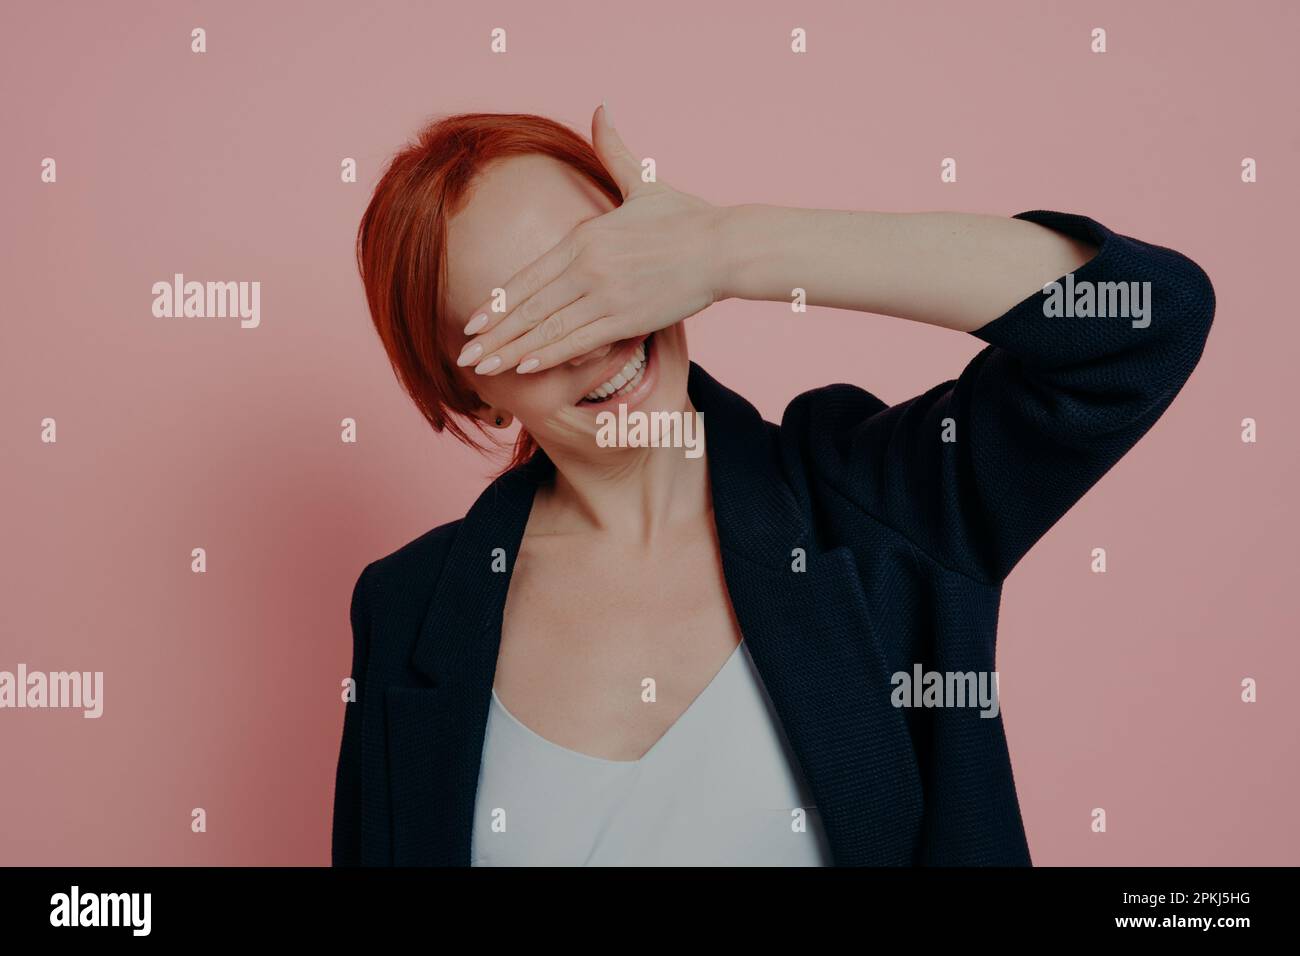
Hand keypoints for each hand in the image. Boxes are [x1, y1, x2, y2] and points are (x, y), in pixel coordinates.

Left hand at [457, 103, 725, 374]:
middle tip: (463, 356)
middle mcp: (587, 267)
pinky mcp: (627, 317)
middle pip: (528, 306)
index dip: (496, 302)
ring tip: (482, 368)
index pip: (527, 276)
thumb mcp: (643, 182)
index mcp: (584, 237)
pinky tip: (526, 367)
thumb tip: (601, 108)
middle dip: (493, 335)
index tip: (471, 321)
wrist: (724, 245)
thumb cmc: (687, 217)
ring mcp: (605, 294)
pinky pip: (579, 341)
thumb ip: (614, 152)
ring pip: (547, 328)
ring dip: (512, 351)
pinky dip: (550, 355)